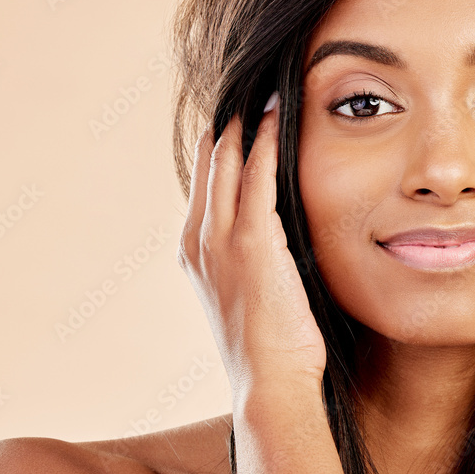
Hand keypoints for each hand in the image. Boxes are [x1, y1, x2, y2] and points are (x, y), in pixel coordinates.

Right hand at [177, 94, 327, 404]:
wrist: (268, 385)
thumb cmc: (270, 350)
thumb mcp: (251, 296)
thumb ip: (254, 259)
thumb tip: (279, 237)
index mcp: (195, 252)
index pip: (206, 182)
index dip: (222, 146)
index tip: (241, 116)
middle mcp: (198, 239)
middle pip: (211, 162)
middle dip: (231, 124)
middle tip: (252, 88)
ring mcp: (220, 240)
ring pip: (228, 162)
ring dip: (247, 123)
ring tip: (264, 90)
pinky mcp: (252, 243)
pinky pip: (258, 177)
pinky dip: (267, 143)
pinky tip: (279, 118)